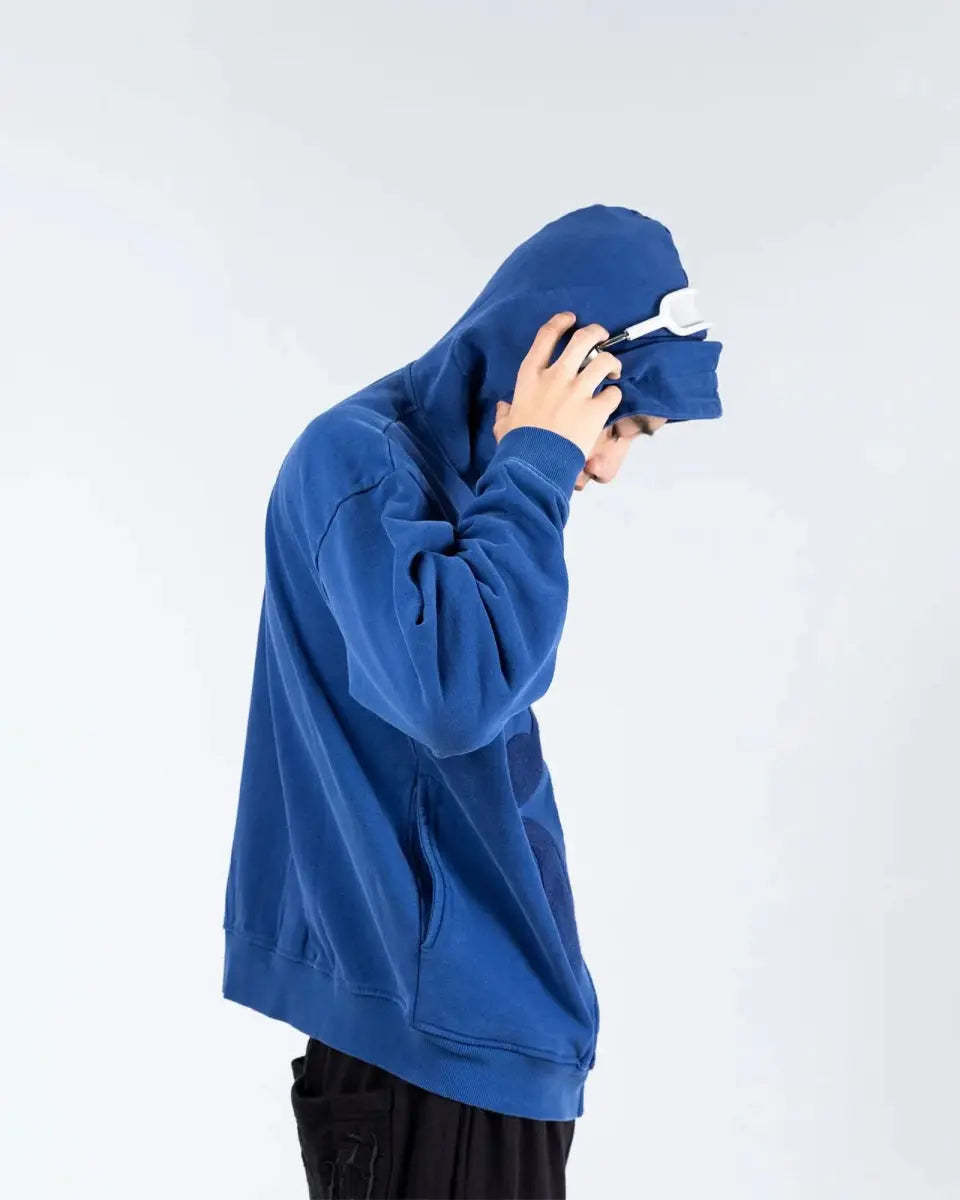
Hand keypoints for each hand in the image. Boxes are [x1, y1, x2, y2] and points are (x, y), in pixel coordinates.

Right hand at [492, 312, 621, 460]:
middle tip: (602, 337)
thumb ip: (505, 413)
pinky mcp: (594, 410)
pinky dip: (614, 394)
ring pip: (604, 360)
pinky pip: (613, 393)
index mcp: (530, 377)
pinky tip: (609, 400)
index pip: (547, 335)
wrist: (533, 466)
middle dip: (596, 333)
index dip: (561, 322)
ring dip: (611, 362)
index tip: (570, 319)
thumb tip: (503, 408)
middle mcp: (555, 377)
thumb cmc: (517, 446)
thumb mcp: (504, 425)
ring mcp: (577, 392)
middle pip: (583, 339)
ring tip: (612, 371)